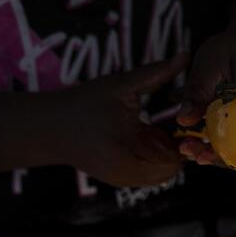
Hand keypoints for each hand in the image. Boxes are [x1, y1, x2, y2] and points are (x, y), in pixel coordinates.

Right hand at [59, 54, 188, 186]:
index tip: (187, 120)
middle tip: (175, 125)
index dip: (185, 140)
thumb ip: (156, 72)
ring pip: (162, 175)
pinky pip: (149, 176)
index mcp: (128, 153)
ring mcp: (122, 181)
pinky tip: (145, 139)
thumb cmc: (82, 103)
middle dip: (178, 148)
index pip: (175, 158)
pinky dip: (154, 160)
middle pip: (172, 170)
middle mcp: (126, 174)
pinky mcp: (119, 181)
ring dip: (167, 155)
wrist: (48, 127)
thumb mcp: (120, 85)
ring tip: (158, 131)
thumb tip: (185, 55)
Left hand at [176, 29, 235, 164]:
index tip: (200, 157)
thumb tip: (183, 120)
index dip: (224, 155)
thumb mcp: (211, 62)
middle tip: (189, 152)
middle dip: (217, 158)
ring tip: (189, 148)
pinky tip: (199, 140)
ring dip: (217, 152)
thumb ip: (198, 89)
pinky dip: (221, 142)